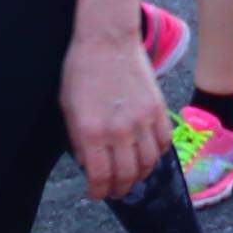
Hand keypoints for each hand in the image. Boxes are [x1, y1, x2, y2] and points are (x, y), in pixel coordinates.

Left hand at [59, 27, 165, 200]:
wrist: (107, 39)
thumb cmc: (81, 70)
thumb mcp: (68, 107)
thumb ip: (78, 140)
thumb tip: (88, 163)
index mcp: (92, 131)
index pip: (99, 177)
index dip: (98, 192)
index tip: (96, 193)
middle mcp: (119, 130)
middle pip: (126, 175)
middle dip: (119, 189)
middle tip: (114, 191)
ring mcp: (142, 120)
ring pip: (148, 163)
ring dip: (139, 176)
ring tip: (131, 176)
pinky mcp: (158, 109)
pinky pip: (164, 143)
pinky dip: (157, 155)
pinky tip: (148, 154)